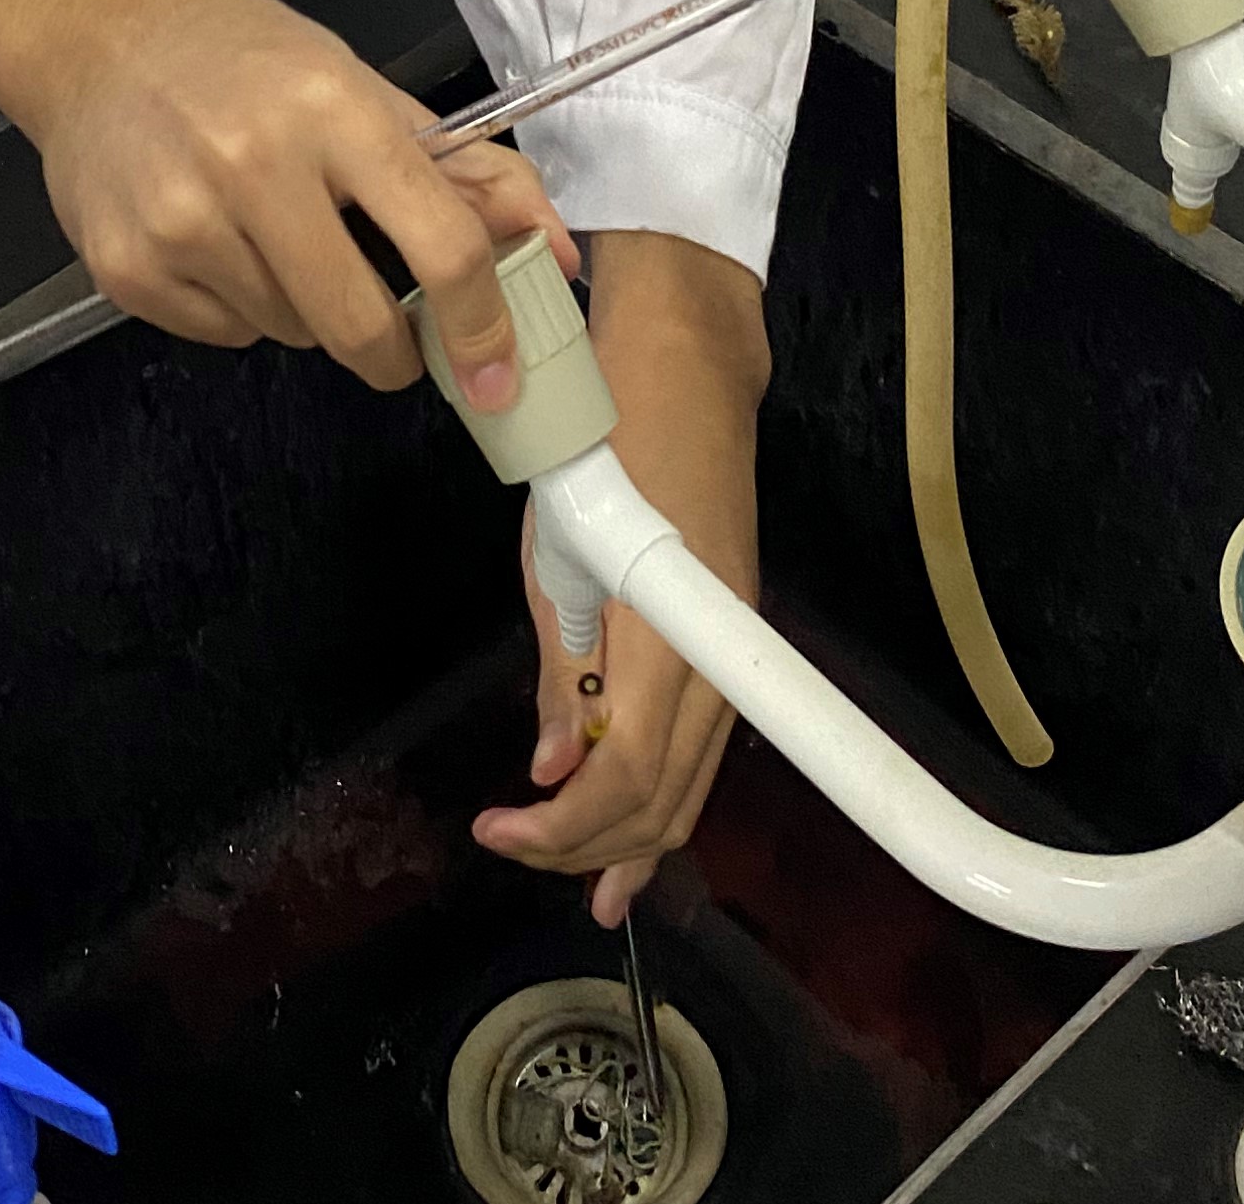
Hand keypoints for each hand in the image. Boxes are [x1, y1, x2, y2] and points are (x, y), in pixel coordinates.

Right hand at [0, 0, 574, 400]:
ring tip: (270, 231)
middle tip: (392, 336)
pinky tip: (215, 240)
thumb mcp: (358, 83)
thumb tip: (553, 250)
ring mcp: (182, 222)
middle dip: (393, 350)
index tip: (496, 373)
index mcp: (332, 108)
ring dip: (305, 309)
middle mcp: (254, 165)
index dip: (482, 322)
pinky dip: (240, 308)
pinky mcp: (127, 270)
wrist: (92, 38)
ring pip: (291, 332)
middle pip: (361, 324)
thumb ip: (463, 169)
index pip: (439, 241)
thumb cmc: (239, 55)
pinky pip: (226, 335)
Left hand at [471, 229, 768, 924]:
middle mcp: (722, 648)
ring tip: (586, 880)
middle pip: (669, 793)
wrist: (686, 363)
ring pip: (696, 778)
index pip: (634, 768)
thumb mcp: (556, 545)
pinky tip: (628, 814)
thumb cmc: (607, 435)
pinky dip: (664, 788)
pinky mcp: (738, 633)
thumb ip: (562, 664)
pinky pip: (704, 740)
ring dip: (635, 835)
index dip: (573, 825)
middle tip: (521, 851)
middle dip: (594, 844)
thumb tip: (553, 767)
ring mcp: (739, 643)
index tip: (504, 830)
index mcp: (669, 623)